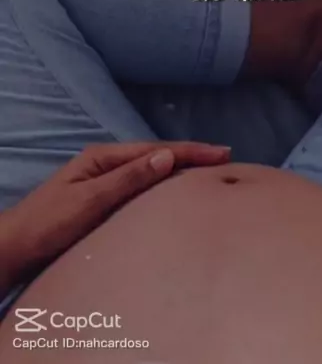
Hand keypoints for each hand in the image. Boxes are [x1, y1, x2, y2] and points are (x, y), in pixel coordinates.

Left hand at [0, 141, 229, 296]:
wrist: (16, 246)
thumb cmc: (49, 223)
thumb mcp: (90, 200)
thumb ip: (128, 179)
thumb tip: (167, 155)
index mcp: (104, 158)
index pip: (156, 150)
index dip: (191, 150)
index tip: (222, 151)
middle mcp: (106, 164)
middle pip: (156, 155)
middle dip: (191, 155)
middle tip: (225, 158)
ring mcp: (104, 180)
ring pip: (150, 170)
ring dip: (180, 168)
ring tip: (209, 170)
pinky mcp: (103, 198)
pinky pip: (141, 185)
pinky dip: (164, 184)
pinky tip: (175, 189)